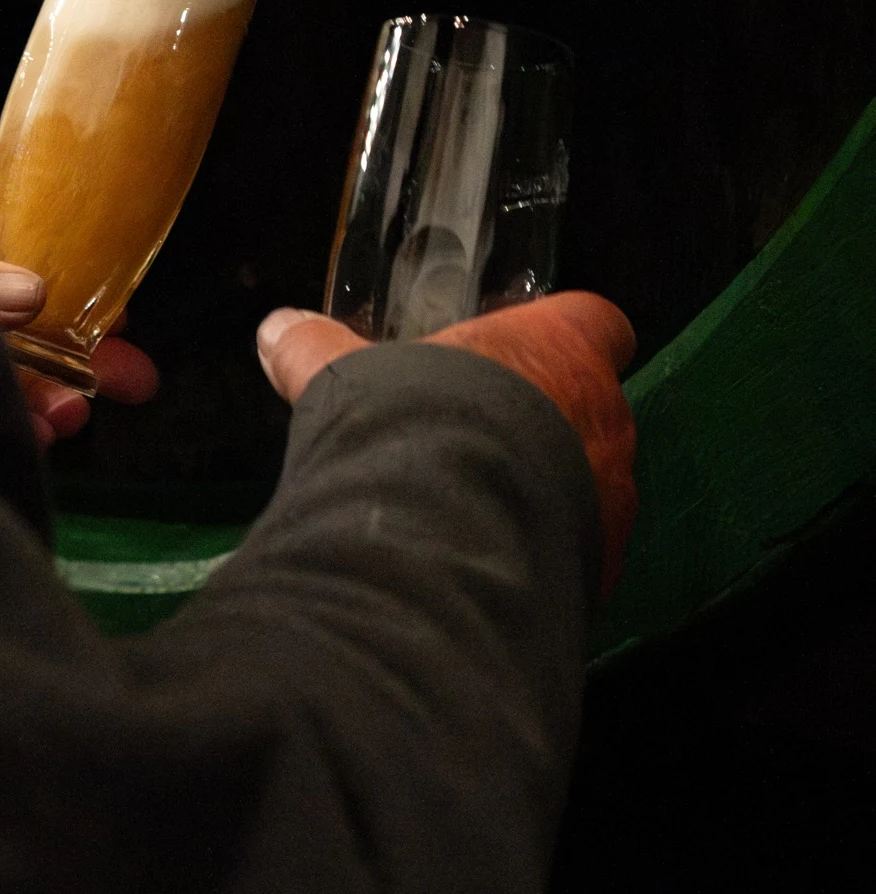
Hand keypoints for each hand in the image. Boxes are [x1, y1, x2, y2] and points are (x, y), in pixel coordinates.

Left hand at [0, 195, 159, 447]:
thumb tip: (31, 292)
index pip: (20, 245)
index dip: (73, 276)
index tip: (115, 311)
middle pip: (28, 320)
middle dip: (81, 352)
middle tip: (133, 378)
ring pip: (9, 370)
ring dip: (48, 394)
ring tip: (73, 413)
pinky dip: (12, 424)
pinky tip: (36, 434)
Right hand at [255, 294, 638, 595]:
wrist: (440, 539)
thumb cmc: (413, 424)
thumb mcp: (348, 376)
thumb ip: (316, 350)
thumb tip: (277, 330)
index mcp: (564, 349)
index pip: (597, 323)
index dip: (562, 338)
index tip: (521, 358)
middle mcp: (608, 418)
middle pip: (595, 409)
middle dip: (547, 426)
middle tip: (479, 442)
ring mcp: (615, 499)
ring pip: (594, 487)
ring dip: (548, 494)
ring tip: (477, 514)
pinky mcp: (602, 570)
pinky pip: (578, 554)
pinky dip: (539, 555)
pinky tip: (484, 564)